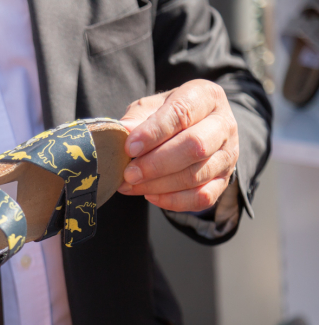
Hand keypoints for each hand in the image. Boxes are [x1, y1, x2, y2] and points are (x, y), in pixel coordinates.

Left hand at [117, 79, 238, 211]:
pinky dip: (173, 201)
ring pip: (196, 175)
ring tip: (131, 185)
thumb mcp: (150, 107)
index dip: (154, 132)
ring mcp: (228, 155)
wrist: (193, 130)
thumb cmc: (167, 116)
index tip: (130, 147)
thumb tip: (122, 131)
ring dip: (158, 185)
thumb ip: (136, 118)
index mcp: (206, 96)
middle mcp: (224, 124)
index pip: (182, 112)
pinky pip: (202, 197)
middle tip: (129, 173)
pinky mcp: (224, 181)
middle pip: (195, 146)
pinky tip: (151, 196)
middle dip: (156, 163)